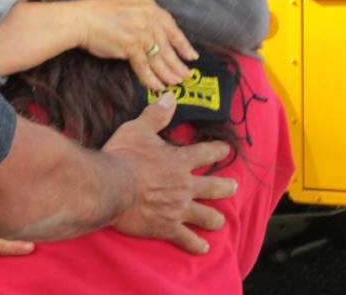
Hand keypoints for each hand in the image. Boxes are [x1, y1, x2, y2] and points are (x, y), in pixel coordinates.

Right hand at [73, 0, 197, 89]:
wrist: (80, 19)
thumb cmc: (97, 13)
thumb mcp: (126, 6)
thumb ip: (142, 15)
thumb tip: (153, 34)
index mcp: (149, 5)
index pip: (172, 27)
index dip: (183, 44)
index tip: (191, 56)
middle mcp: (148, 17)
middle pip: (167, 45)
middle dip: (177, 63)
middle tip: (186, 76)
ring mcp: (141, 32)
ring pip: (159, 57)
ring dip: (167, 73)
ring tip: (174, 83)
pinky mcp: (131, 46)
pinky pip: (144, 66)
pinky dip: (150, 78)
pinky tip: (156, 86)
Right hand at [102, 93, 237, 254]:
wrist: (112, 186)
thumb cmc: (123, 156)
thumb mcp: (137, 129)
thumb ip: (156, 115)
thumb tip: (170, 98)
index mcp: (178, 161)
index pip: (204, 153)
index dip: (217, 151)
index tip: (225, 150)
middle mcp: (184, 186)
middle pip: (213, 187)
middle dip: (225, 187)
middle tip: (233, 187)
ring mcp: (178, 209)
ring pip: (206, 215)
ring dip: (214, 218)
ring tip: (219, 221)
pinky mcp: (167, 227)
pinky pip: (186, 239)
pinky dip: (195, 244)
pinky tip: (202, 248)